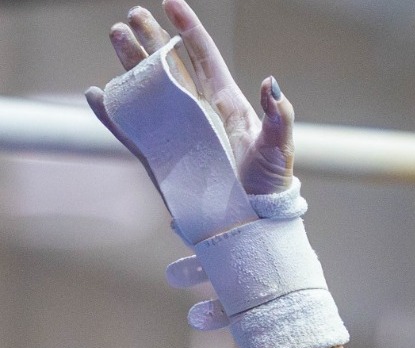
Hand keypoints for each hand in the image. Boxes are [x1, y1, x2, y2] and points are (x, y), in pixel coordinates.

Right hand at [85, 0, 293, 195]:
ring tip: (115, 37)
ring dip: (131, 64)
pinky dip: (114, 113)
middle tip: (132, 16)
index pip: (204, 57)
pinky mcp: (161, 155)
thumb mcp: (279, 147)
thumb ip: (277, 114)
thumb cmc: (270, 186)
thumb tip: (271, 83)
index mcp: (227, 104)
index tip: (170, 3)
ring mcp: (178, 131)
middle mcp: (199, 112)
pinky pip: (132, 130)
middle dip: (152, 39)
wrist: (251, 222)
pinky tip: (98, 94)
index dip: (188, 29)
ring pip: (148, 89)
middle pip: (170, 65)